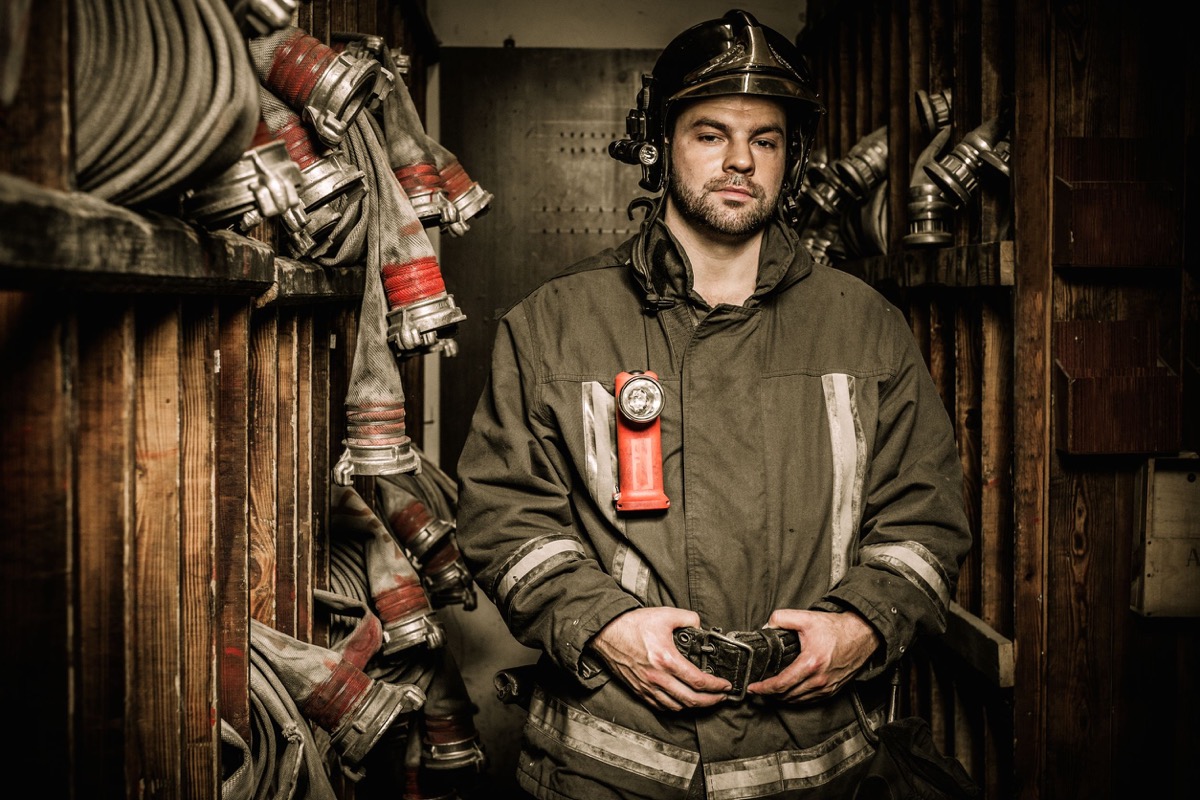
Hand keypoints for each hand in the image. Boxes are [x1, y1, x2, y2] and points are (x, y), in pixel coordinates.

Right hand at [588, 607, 731, 710]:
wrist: (606, 633)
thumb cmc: (632, 624)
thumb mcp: (665, 614)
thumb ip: (688, 618)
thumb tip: (700, 625)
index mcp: (667, 659)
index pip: (698, 681)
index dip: (716, 686)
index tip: (726, 686)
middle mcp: (658, 677)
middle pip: (691, 699)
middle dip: (711, 701)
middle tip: (722, 698)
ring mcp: (647, 686)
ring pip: (677, 707)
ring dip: (694, 706)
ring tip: (705, 700)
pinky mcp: (638, 690)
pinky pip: (660, 706)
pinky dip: (675, 707)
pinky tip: (682, 701)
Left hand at [747, 609, 880, 702]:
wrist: (862, 635)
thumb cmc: (836, 628)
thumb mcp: (806, 617)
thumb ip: (782, 618)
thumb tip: (766, 627)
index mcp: (810, 663)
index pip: (781, 684)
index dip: (764, 688)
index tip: (753, 688)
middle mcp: (819, 679)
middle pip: (787, 696)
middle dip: (769, 694)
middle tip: (758, 688)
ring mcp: (827, 687)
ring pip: (798, 700)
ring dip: (782, 698)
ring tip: (771, 690)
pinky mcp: (833, 689)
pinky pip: (810, 700)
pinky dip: (797, 698)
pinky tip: (789, 691)